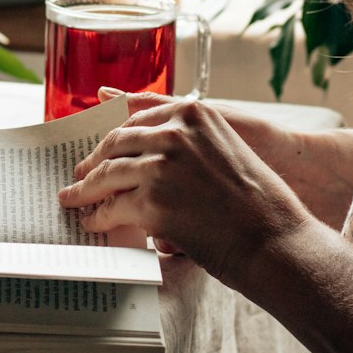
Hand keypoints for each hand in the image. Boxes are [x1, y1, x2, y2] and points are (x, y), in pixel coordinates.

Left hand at [58, 89, 307, 285]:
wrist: (277, 239)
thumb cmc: (258, 202)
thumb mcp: (225, 149)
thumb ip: (189, 141)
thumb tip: (151, 153)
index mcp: (194, 113)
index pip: (138, 119)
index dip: (114, 136)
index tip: (100, 148)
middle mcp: (175, 131)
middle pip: (117, 142)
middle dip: (94, 160)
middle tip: (79, 174)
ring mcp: (162, 165)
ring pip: (108, 173)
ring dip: (86, 189)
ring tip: (75, 199)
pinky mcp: (153, 201)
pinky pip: (112, 207)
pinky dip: (99, 216)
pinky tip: (94, 223)